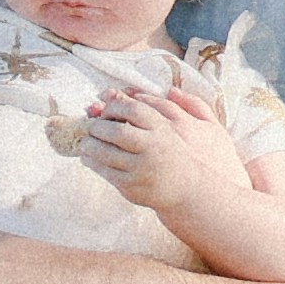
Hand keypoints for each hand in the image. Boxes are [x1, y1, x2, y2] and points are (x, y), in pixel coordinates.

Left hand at [65, 78, 248, 219]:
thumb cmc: (194, 156)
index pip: (134, 110)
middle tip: (91, 125)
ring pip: (107, 153)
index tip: (108, 109)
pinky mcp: (133, 188)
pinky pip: (107, 173)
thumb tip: (167, 91)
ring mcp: (142, 169)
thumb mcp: (199, 125)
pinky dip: (94, 163)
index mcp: (166, 129)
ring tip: (85, 141)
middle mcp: (154, 148)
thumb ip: (181, 104)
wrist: (198, 192)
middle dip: (98, 126)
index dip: (115, 106)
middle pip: (117, 132)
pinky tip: (89, 157)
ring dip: (90, 145)